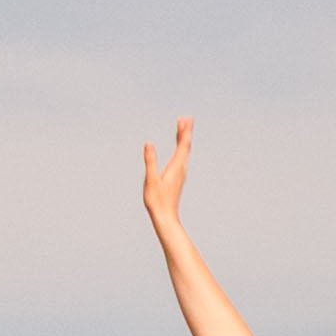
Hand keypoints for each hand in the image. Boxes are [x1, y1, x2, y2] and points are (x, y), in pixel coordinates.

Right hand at [139, 119, 194, 240]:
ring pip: (184, 152)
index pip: (182, 145)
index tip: (186, 119)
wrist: (165, 217)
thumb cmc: (157, 200)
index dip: (184, 132)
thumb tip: (149, 144)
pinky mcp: (177, 178)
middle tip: (186, 119)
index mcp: (176, 167)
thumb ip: (150, 161)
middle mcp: (180, 169)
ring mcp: (180, 174)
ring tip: (182, 129)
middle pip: (185, 147)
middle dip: (185, 132)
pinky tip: (179, 150)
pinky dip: (181, 149)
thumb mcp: (151, 179)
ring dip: (183, 140)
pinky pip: (181, 159)